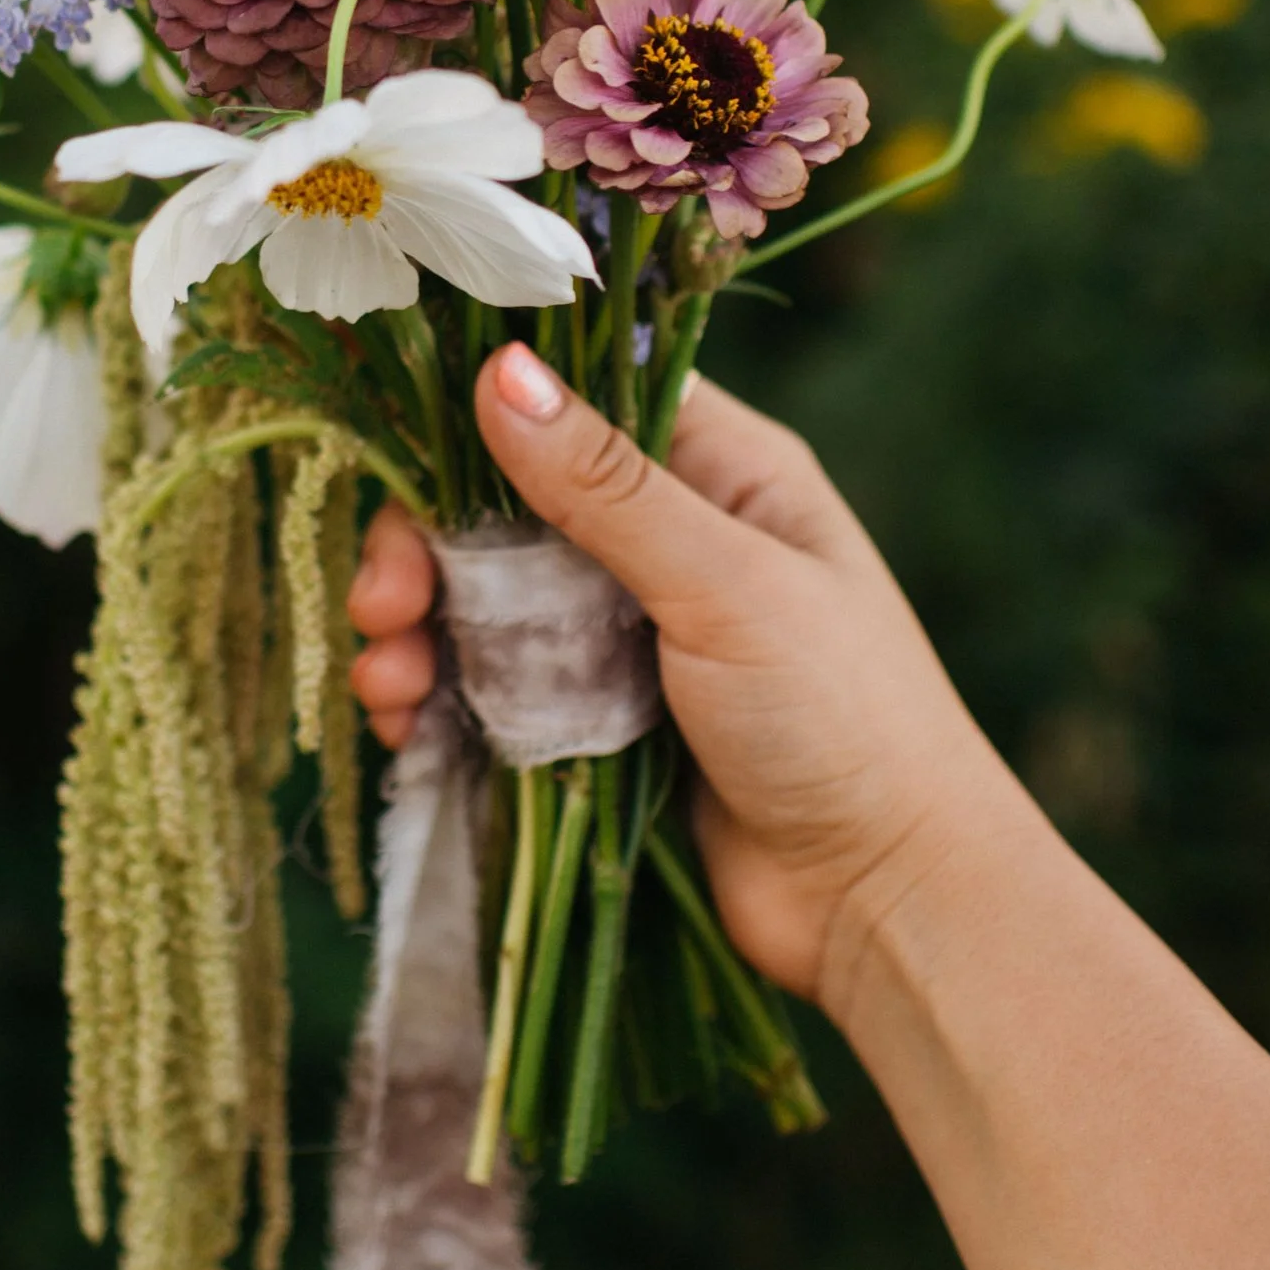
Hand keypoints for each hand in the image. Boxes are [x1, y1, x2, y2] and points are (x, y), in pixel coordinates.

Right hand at [348, 343, 1026, 1017]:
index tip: (412, 463)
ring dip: (421, 633)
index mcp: (722, 475)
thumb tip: (501, 365)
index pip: (580, 403)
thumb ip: (607, 486)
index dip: (486, 421)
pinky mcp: (599, 728)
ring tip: (390, 689)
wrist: (884, 904)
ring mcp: (629, 639)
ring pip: (486, 604)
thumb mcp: (726, 586)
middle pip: (506, 508)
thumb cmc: (844, 719)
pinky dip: (441, 702)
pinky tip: (407, 729)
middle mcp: (668, 543)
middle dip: (428, 550)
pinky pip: (494, 692)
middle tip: (385, 607)